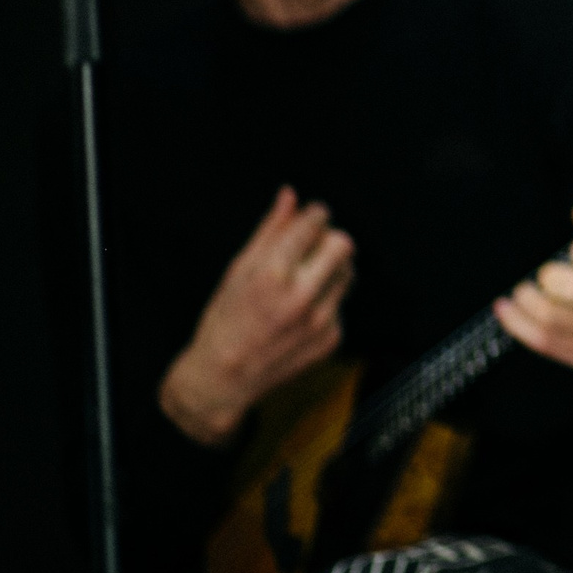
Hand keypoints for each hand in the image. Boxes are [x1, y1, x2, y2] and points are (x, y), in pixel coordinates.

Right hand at [160, 186, 354, 446]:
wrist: (224, 379)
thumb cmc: (225, 319)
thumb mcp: (238, 270)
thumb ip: (270, 230)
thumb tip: (290, 193)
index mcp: (273, 274)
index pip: (315, 223)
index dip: (314, 215)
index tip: (311, 217)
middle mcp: (300, 297)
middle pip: (343, 244)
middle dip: (330, 239)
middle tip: (312, 247)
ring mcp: (320, 321)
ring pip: (348, 272)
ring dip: (331, 269)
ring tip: (302, 281)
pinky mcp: (332, 338)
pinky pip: (340, 303)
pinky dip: (326, 300)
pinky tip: (299, 313)